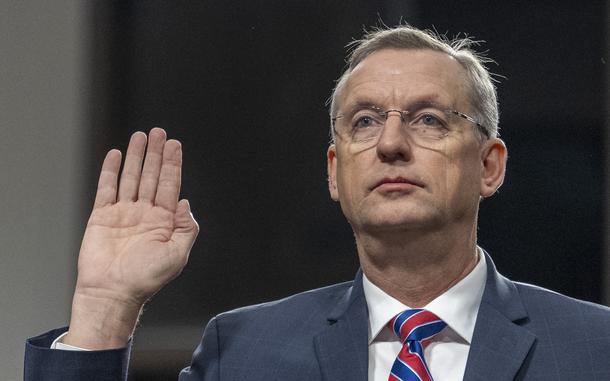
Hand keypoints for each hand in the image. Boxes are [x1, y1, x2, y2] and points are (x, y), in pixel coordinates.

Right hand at [64, 128, 198, 348]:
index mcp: (164, 221)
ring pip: (131, 178)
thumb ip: (186, 228)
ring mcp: (124, 213)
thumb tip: (187, 202)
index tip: (175, 144)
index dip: (173, 164)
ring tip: (140, 136)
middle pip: (152, 176)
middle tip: (159, 132)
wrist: (113, 292)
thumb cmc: (146, 278)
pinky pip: (107, 189)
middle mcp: (145, 213)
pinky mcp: (102, 216)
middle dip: (156, 154)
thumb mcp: (177, 255)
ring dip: (136, 157)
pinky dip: (110, 171)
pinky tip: (116, 155)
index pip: (171, 185)